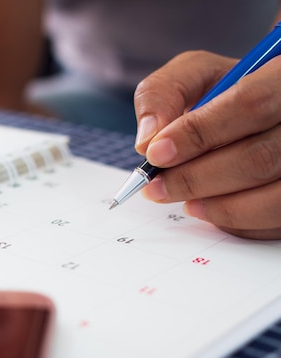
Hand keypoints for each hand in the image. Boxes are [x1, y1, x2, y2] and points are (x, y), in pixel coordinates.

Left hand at [133, 51, 280, 239]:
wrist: (252, 115)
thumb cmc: (222, 93)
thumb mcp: (191, 77)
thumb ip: (163, 93)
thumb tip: (148, 140)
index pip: (252, 104)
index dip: (199, 133)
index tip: (156, 154)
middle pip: (260, 157)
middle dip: (195, 178)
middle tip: (156, 186)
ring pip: (272, 197)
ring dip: (216, 206)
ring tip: (180, 199)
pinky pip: (274, 221)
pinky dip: (235, 222)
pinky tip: (206, 208)